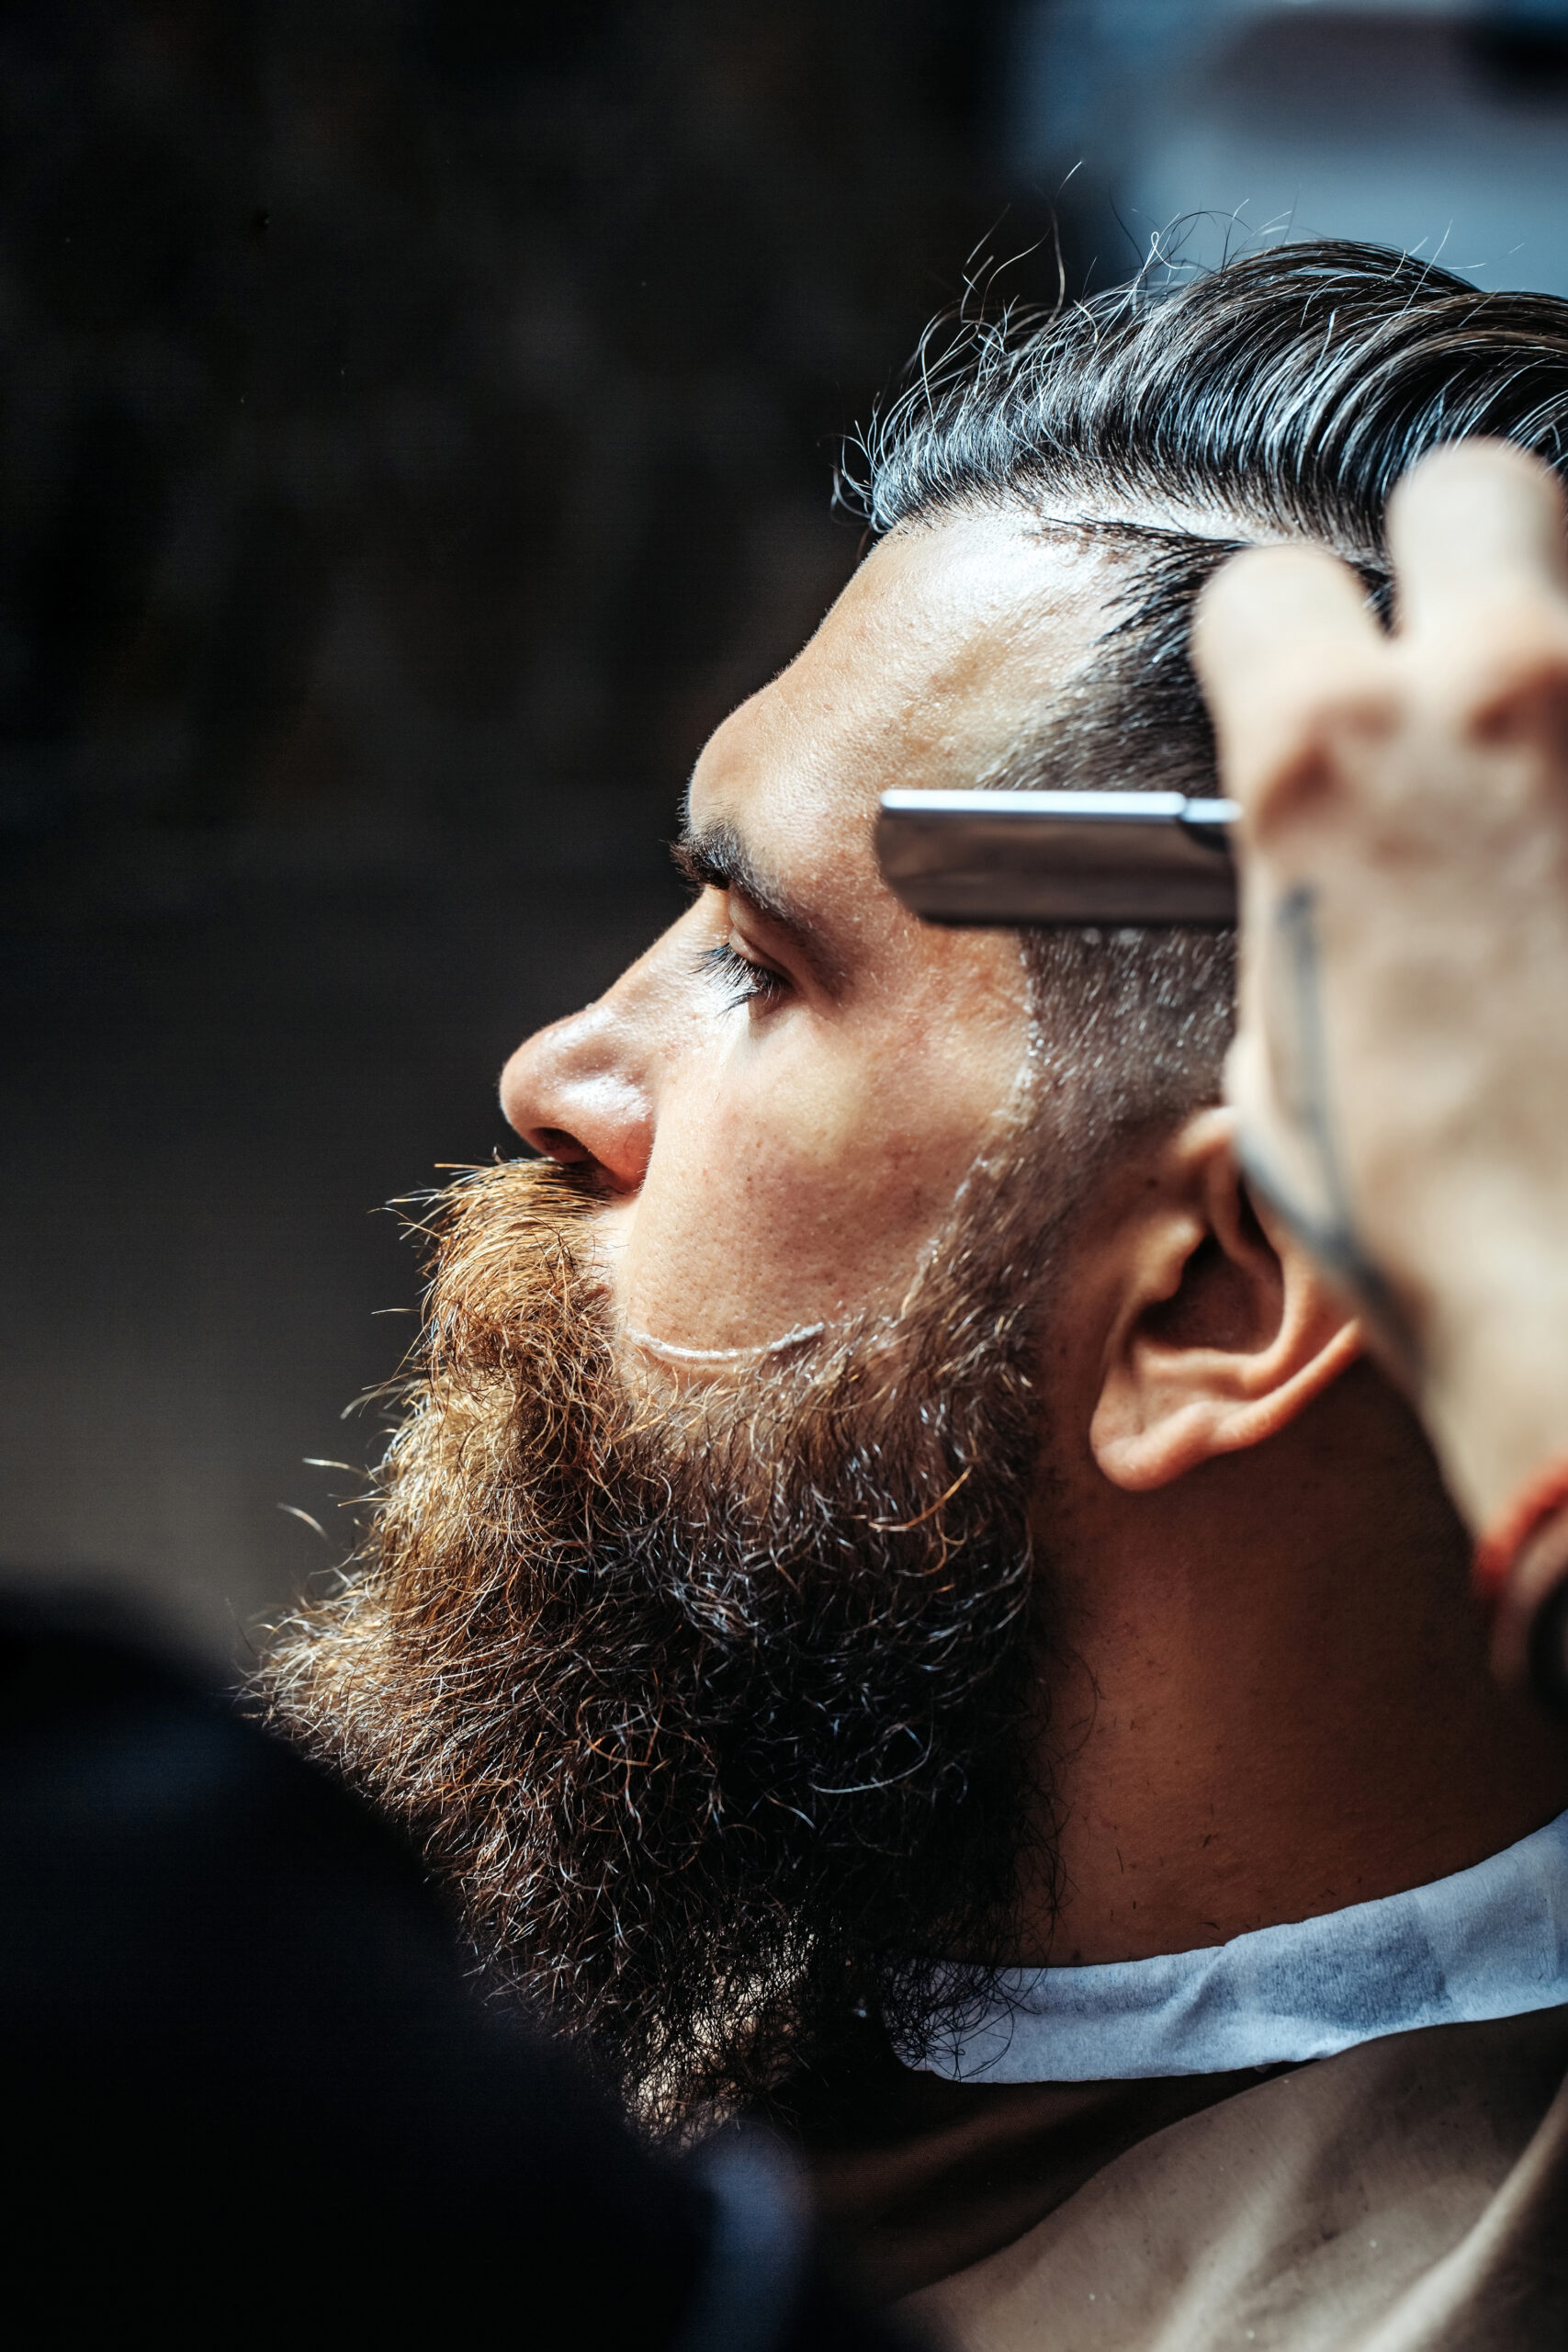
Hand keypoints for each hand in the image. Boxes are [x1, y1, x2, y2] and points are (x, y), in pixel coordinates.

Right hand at [1193, 442, 1567, 1536]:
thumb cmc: (1437, 1226)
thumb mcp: (1284, 1066)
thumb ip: (1302, 917)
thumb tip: (1333, 885)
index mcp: (1328, 769)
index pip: (1267, 588)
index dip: (1271, 648)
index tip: (1297, 694)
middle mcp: (1496, 702)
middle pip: (1475, 486)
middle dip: (1455, 559)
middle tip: (1463, 672)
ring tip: (1561, 784)